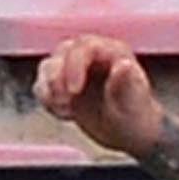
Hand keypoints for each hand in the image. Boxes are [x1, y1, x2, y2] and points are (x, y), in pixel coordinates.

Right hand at [33, 34, 168, 160]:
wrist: (128, 133)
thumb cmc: (135, 116)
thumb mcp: (133, 104)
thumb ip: (126, 84)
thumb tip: (124, 65)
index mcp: (111, 53)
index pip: (85, 47)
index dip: (74, 65)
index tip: (74, 91)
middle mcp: (90, 56)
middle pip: (62, 53)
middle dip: (56, 77)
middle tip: (64, 102)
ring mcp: (74, 69)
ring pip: (48, 67)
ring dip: (49, 89)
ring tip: (65, 110)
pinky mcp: (62, 85)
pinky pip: (43, 86)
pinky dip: (47, 100)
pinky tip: (65, 114)